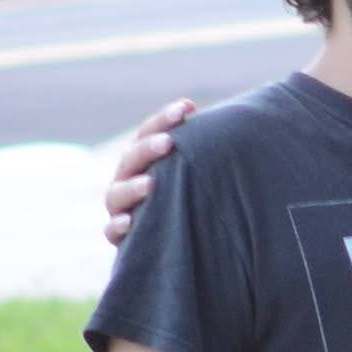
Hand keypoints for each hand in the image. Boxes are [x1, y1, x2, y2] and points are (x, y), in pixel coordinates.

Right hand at [102, 98, 194, 245]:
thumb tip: (239, 122)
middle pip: (131, 158)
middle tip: (169, 143)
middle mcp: (128, 179)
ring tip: (150, 184)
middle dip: (148, 148)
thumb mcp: (198, 174)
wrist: (184, 244)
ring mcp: (120, 208)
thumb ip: (205, 152)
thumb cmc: (193, 200)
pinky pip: (111, 232)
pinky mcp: (120, 238)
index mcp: (145, 158)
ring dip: (132, 187)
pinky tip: (129, 222)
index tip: (187, 107)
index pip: (149, 132)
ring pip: (117, 194)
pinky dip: (117, 226)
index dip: (164, 119)